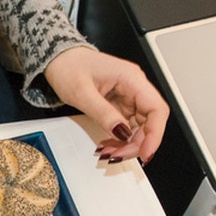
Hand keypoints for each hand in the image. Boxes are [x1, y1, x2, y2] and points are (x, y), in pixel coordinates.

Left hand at [44, 47, 168, 164]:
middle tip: (117, 155)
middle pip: (150, 122)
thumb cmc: (69, 67)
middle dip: (136, 144)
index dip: (155, 134)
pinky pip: (127, 127)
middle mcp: (134, 87)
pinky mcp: (120, 105)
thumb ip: (103, 113)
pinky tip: (107, 144)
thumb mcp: (82, 93)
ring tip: (108, 152)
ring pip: (139, 128)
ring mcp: (128, 97)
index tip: (145, 152)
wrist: (59, 60)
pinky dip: (118, 140)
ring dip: (126, 144)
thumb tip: (121, 132)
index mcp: (131, 78)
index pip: (156, 109)